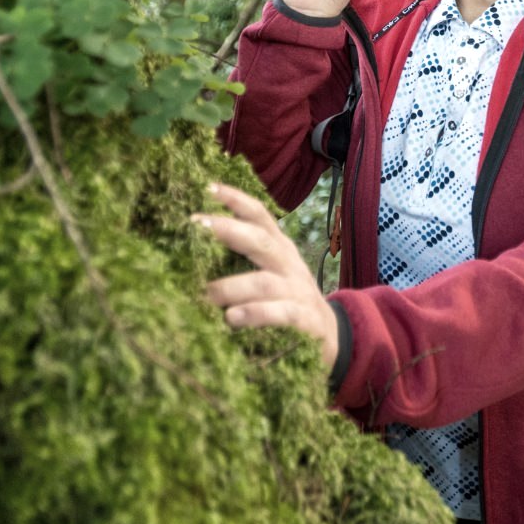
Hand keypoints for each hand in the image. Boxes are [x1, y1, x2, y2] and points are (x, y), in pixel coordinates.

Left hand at [193, 183, 338, 368]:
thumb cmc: (286, 301)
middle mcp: (289, 264)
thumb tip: (192, 249)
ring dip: (232, 286)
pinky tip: (233, 318)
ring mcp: (298, 292)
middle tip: (196, 227)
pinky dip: (256, 314)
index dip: (235, 199)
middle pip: (261, 240)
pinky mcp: (305, 320)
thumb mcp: (270, 273)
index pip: (260, 215)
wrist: (331, 336)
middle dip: (228, 230)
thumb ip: (243, 259)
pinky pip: (281, 314)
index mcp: (279, 248)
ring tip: (207, 294)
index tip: (207, 187)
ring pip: (264, 282)